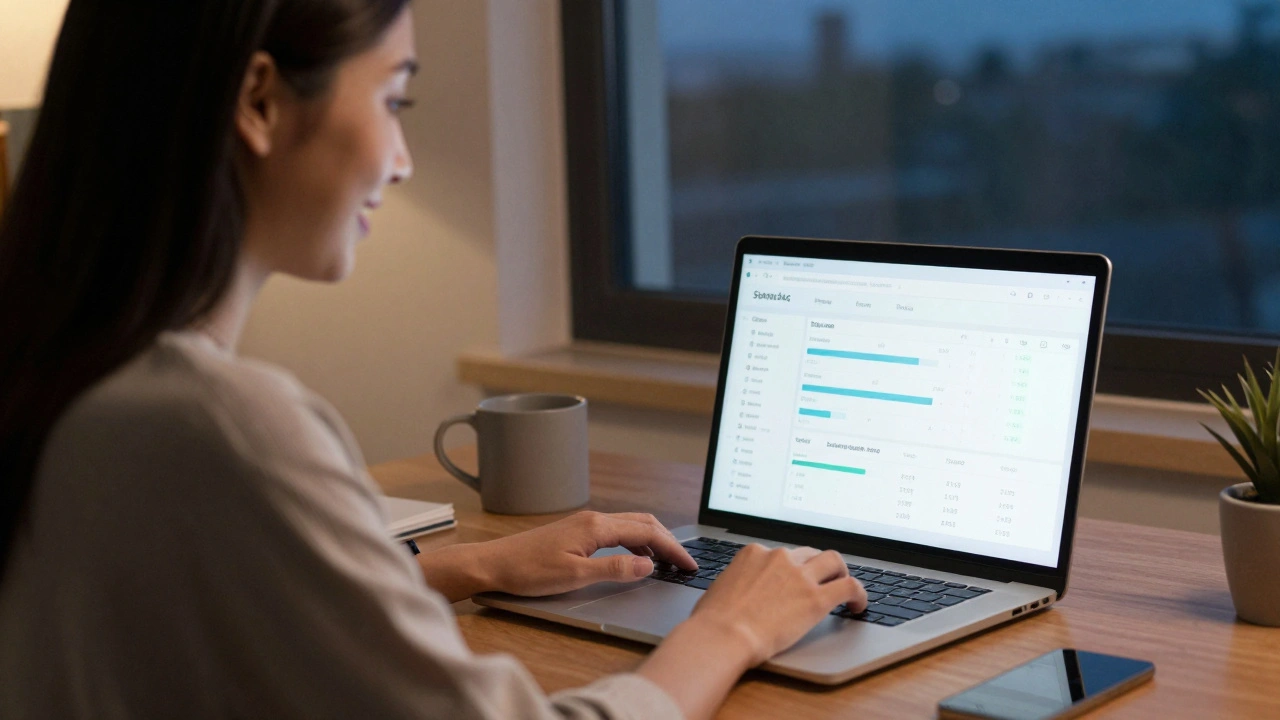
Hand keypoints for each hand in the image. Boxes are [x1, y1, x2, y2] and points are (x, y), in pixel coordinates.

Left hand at [478, 511, 697, 596]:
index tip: (690, 565)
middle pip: (643, 523)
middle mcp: (593, 519)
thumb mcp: (575, 576)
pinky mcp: (577, 531)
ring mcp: (585, 523)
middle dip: (669, 541)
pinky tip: (636, 558)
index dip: (673, 549)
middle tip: (687, 563)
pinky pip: (617, 530)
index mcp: (596, 527)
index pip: (647, 534)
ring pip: (631, 525)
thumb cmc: (528, 571)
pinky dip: (636, 541)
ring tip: (669, 561)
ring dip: (653, 540)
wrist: (494, 564)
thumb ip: (613, 570)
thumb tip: (647, 566)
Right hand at [688, 544, 865, 665]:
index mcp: (754, 553)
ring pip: (834, 561)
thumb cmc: (713, 620)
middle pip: (809, 554)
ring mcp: (799, 576)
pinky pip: (850, 587)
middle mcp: (779, 557)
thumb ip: (738, 582)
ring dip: (840, 572)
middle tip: (821, 582)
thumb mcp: (721, 587)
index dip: (790, 567)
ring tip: (843, 588)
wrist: (722, 635)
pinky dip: (859, 594)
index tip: (793, 579)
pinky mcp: (816, 598)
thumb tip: (740, 592)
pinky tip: (858, 606)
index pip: (781, 553)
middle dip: (816, 567)